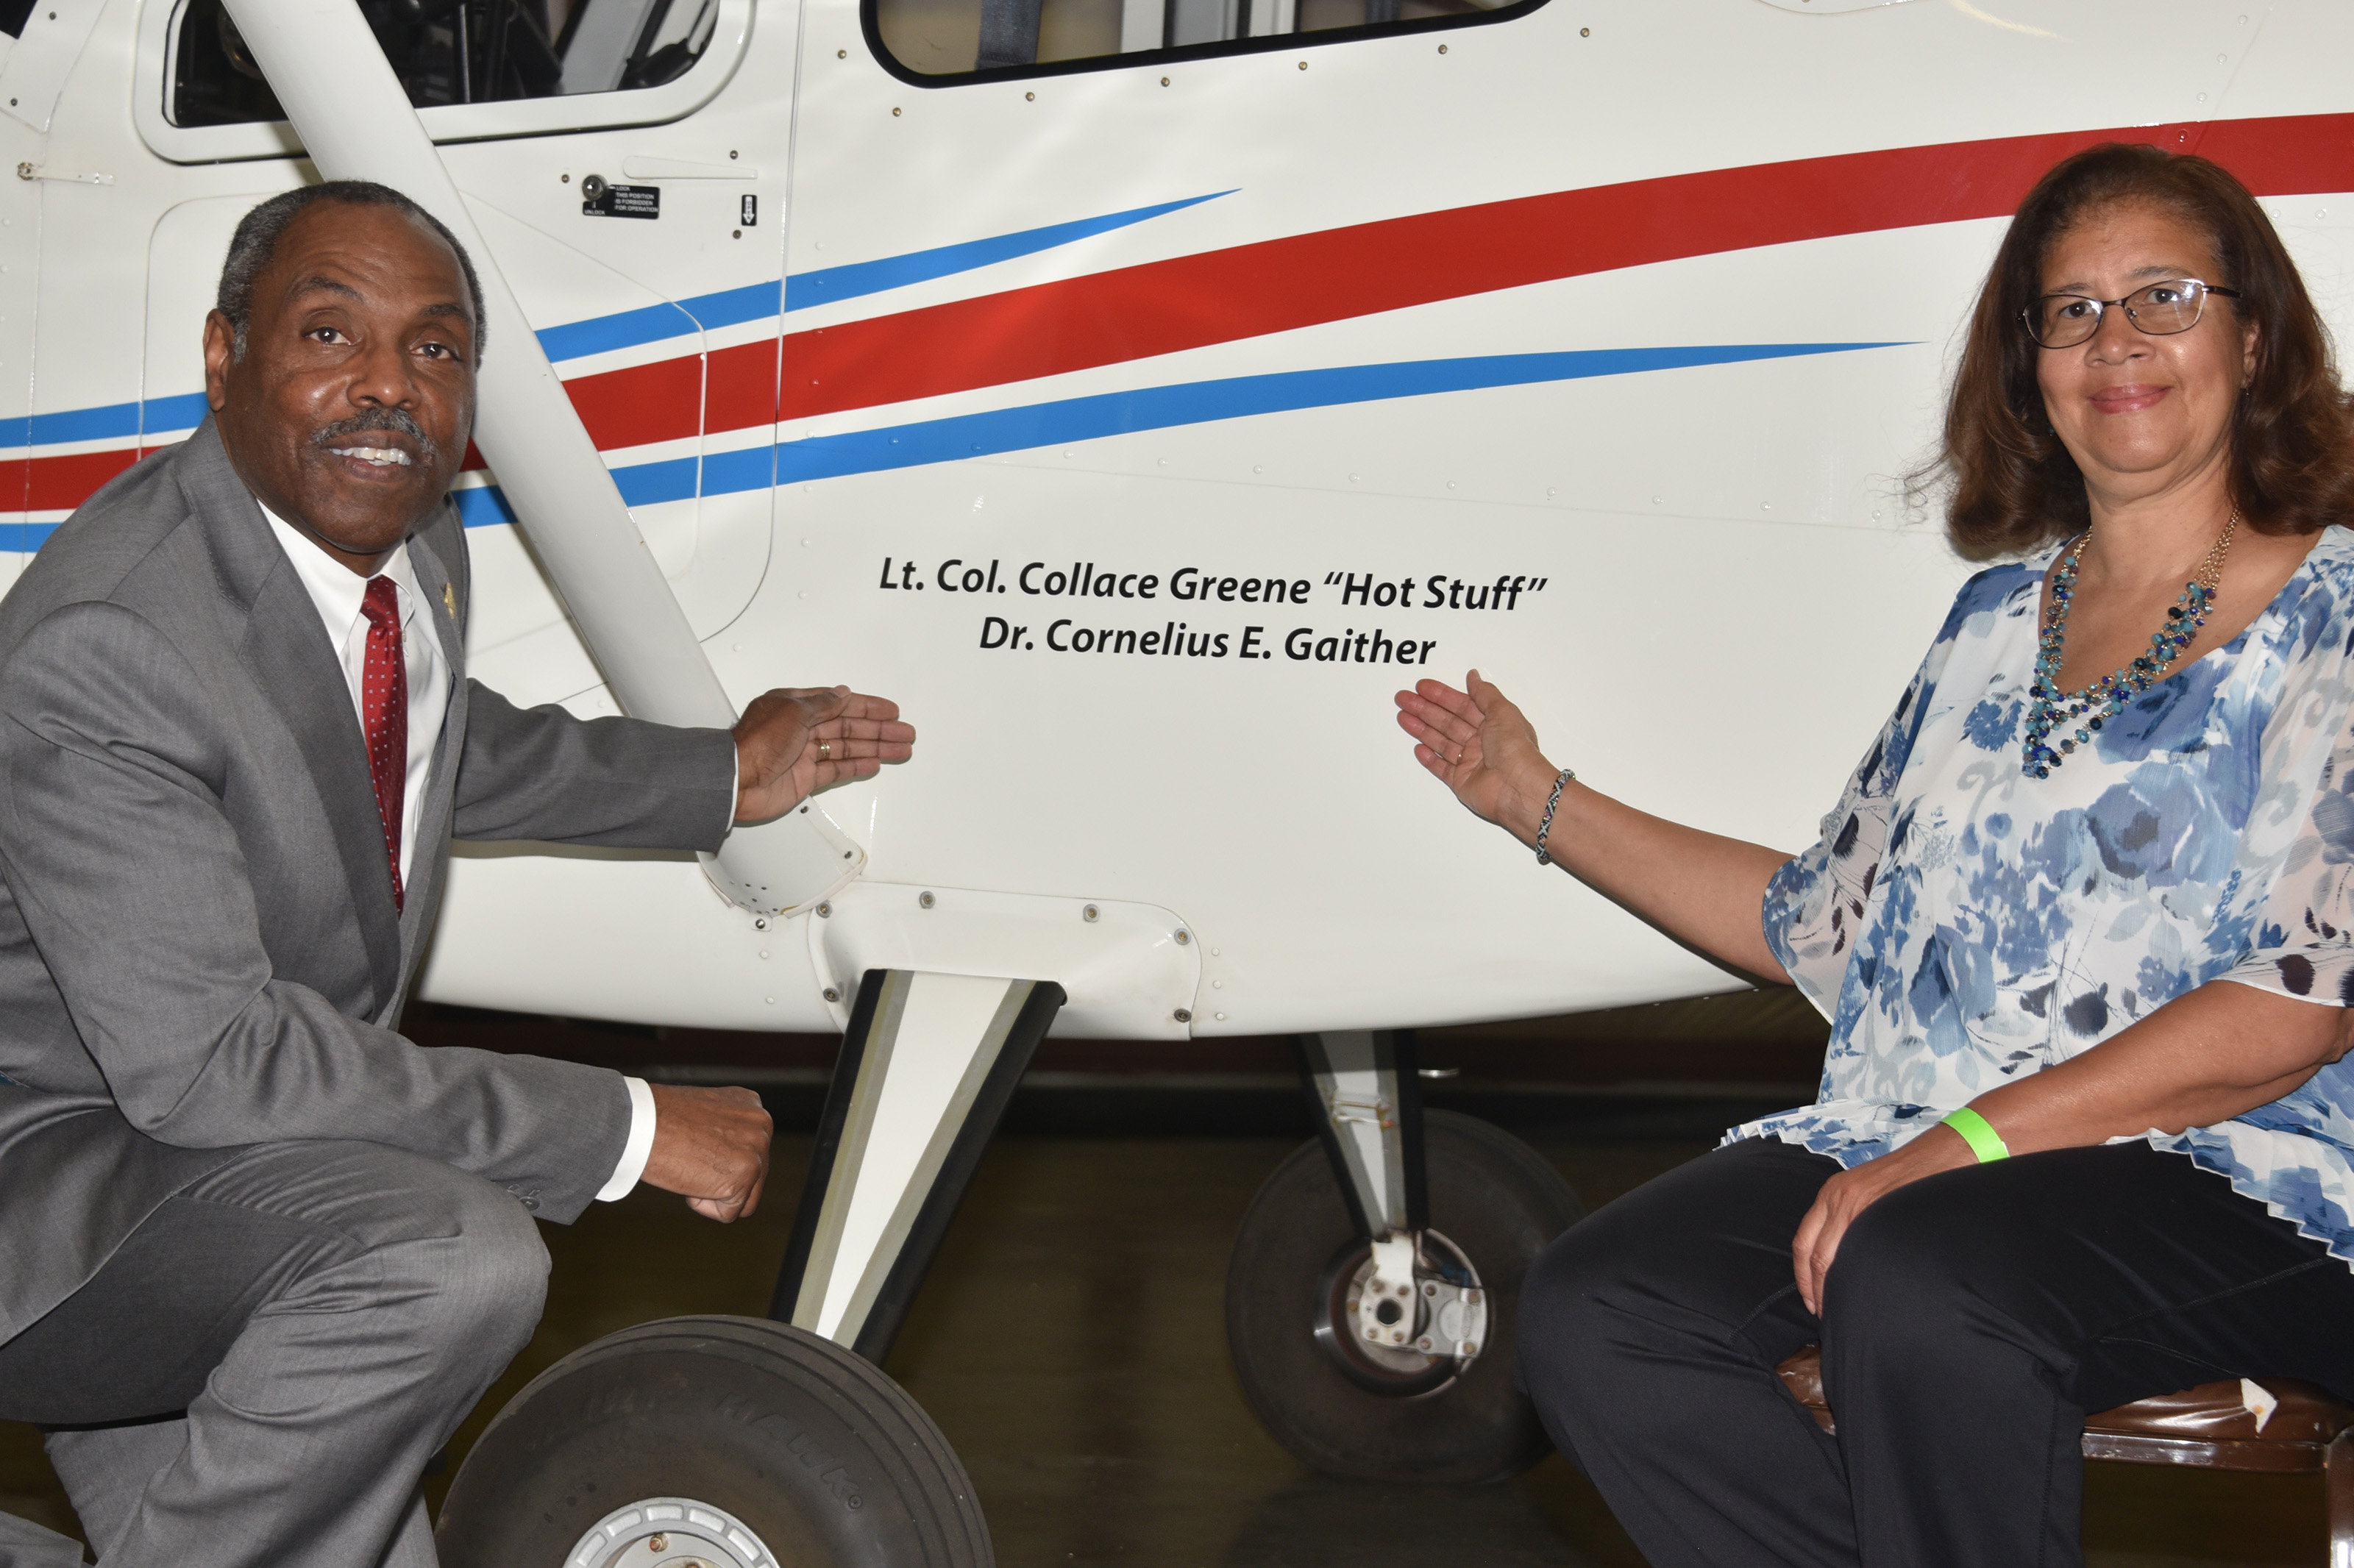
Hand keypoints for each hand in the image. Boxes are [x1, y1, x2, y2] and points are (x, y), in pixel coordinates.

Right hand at [641, 1084, 772, 1221]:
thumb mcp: (703, 1116)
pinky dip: (703, 1206)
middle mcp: (762, 1124)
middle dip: (720, 1181)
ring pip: (744, 1200)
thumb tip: (727, 1153)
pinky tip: (688, 1178)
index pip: (749, 1153)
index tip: (693, 1150)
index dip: (716, 1162)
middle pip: (753, 1179)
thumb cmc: (656, 1120)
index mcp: (750, 1105)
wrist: (639, 1123)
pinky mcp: (746, 1174)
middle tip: (689, 1159)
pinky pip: (728, 1213)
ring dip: (713, 1194)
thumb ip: (724, 1131)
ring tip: (689, 1167)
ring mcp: (758, 1149)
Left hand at [732, 686, 915, 823]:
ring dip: (875, 747)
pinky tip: (874, 763)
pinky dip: (857, 766)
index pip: (840, 703)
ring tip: (900, 749)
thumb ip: (822, 704)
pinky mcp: (805, 778)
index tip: (890, 710)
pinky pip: (837, 770)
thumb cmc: (756, 743)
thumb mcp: (793, 711)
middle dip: (879, 729)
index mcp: (796, 707)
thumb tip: (842, 694)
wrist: (736, 781)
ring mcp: (805, 755)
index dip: (866, 706)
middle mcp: (801, 729)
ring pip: (848, 748)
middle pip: (849, 726)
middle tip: (904, 732)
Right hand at [1393, 670, 1556, 837]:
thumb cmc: (1516, 750)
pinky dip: (1429, 759)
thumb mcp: (1502, 711)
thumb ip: (1485, 693)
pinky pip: (1441, 768)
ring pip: (1440, 742)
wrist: (1517, 787)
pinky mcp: (1462, 781)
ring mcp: (1471, 762)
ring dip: (1421, 729)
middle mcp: (1481, 743)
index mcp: (1493, 724)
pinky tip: (1419, 748)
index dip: (1441, 695)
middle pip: (1446, 722)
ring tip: (1403, 717)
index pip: (1461, 705)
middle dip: (1424, 710)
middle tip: (1404, 699)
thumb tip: (1474, 677)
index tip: (1422, 687)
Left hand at [1789, 1125, 1974, 1313]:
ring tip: (1841, 1310)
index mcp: (1831, 1194)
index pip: (1803, 1242)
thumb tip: (1843, 1259)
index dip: (1803, 1277)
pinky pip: (1861, 1249)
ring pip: (1832, 1257)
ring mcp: (1859, 1203)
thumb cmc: (1911, 1175)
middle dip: (1816, 1290)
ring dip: (1833, 1287)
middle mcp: (1838, 1197)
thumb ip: (1851, 1218)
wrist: (1946, 1152)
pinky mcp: (1882, 1209)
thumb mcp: (1868, 1190)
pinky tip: (1867, 1290)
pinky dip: (1858, 1274)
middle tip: (1825, 1314)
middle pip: (1814, 1255)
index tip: (1811, 1300)